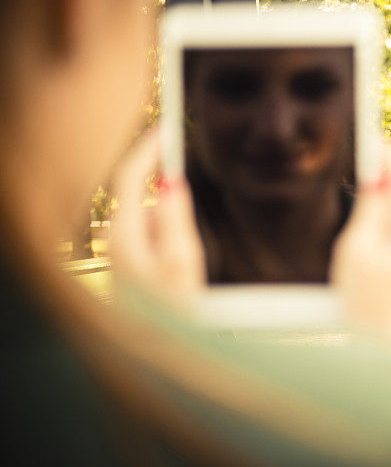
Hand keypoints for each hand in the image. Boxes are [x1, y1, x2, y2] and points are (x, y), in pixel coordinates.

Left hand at [109, 127, 205, 310]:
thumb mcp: (183, 261)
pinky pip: (144, 230)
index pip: (129, 180)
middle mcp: (115, 244)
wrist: (165, 352)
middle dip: (154, 171)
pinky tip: (175, 237)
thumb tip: (169, 182)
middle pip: (132, 193)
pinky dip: (160, 221)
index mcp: (125, 239)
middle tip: (175, 149)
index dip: (147, 151)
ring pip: (141, 213)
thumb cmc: (177, 311)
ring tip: (180, 208)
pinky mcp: (129, 266)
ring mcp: (120, 256)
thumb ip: (175, 218)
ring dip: (160, 203)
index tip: (165, 129)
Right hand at [329, 140, 390, 347]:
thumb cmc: (366, 304)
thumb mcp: (359, 249)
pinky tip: (366, 207)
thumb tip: (376, 176)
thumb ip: (371, 208)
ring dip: (387, 183)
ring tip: (359, 173)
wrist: (381, 351)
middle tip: (360, 151)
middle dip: (388, 163)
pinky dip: (387, 204)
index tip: (367, 136)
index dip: (388, 150)